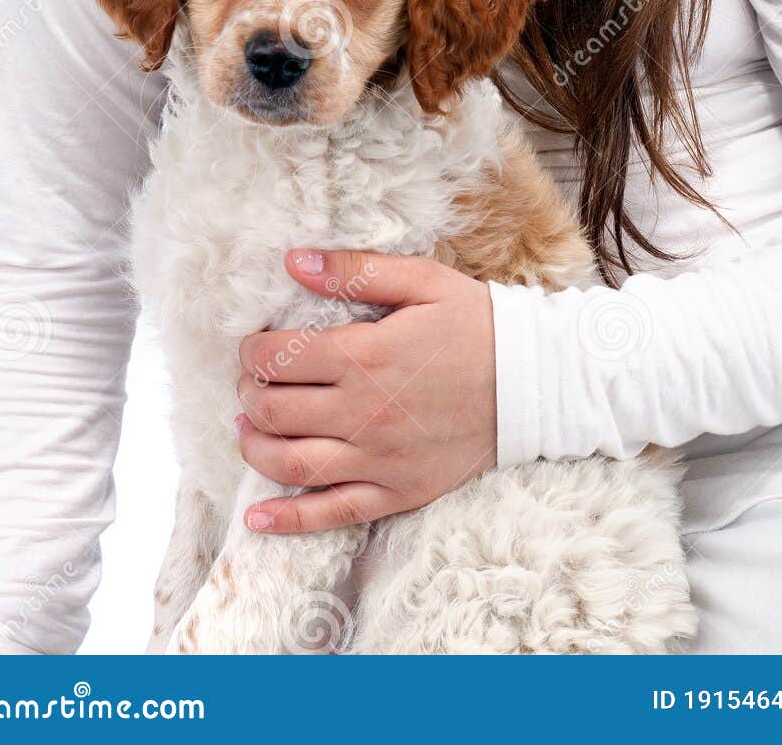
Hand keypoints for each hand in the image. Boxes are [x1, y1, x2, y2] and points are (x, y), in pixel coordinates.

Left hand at [234, 247, 497, 533]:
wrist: (534, 382)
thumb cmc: (476, 325)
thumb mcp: (422, 280)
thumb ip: (356, 271)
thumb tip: (294, 261)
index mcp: (366, 355)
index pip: (279, 357)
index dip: (252, 351)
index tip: (252, 346)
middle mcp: (364, 411)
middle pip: (274, 410)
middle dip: (248, 393)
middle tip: (250, 382)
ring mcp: (378, 459)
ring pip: (289, 463)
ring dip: (253, 447)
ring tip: (247, 429)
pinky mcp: (396, 492)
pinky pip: (331, 513)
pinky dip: (287, 520)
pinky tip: (256, 518)